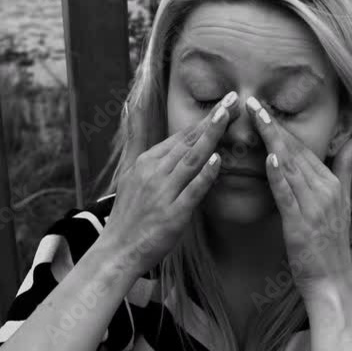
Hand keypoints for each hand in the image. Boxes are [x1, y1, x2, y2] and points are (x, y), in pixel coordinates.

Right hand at [102, 90, 241, 277]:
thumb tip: (130, 106)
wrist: (118, 250)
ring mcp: (162, 194)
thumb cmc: (127, 213)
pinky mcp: (172, 215)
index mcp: (146, 162)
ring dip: (210, 138)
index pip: (180, 137)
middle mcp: (153, 173)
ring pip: (191, 160)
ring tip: (229, 117)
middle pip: (188, 142)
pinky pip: (191, 191)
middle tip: (233, 100)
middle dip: (212, 120)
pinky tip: (216, 160)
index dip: (204, 119)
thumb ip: (134, 139)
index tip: (224, 103)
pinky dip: (204, 175)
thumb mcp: (127, 172)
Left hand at [245, 96, 351, 290]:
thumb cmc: (330, 244)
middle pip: (295, 151)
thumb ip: (347, 169)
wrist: (332, 280)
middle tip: (251, 102)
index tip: (262, 108)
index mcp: (332, 183)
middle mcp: (325, 190)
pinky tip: (268, 158)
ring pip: (289, 166)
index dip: (282, 126)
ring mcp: (313, 206)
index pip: (304, 148)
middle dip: (272, 126)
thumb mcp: (344, 201)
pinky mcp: (300, 223)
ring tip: (254, 118)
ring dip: (271, 141)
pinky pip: (287, 195)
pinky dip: (278, 175)